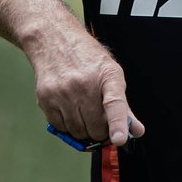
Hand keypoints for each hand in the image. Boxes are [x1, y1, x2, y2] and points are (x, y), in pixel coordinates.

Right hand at [29, 28, 146, 145]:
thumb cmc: (86, 58)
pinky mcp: (46, 99)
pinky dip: (67, 127)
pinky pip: (60, 128)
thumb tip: (136, 130)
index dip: (118, 123)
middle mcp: (85, 84)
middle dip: (101, 132)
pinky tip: (70, 112)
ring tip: (85, 115)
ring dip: (84, 131)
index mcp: (107, 75)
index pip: (115, 103)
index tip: (119, 139)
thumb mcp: (111, 74)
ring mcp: (64, 92)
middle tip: (101, 124)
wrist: (56, 42)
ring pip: (78, 131)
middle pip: (95, 126)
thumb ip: (123, 105)